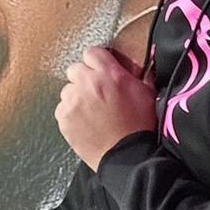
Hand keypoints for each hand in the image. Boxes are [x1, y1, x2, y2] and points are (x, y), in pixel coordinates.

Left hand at [55, 47, 156, 170]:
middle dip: (84, 78)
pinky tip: (85, 121)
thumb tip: (146, 62)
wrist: (127, 156)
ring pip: (68, 90)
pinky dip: (70, 113)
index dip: (97, 62)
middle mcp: (88, 84)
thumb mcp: (147, 93)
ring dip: (76, 96)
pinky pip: (62, 109)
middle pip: (75, 69)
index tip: (100, 70)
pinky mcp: (65, 119)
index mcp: (110, 73)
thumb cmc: (139, 126)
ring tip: (91, 110)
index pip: (92, 53)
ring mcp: (74, 102)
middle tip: (95, 91)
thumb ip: (141, 74)